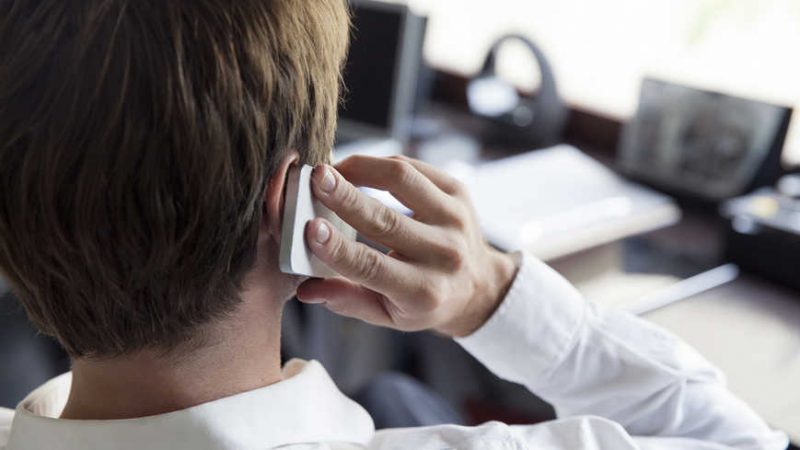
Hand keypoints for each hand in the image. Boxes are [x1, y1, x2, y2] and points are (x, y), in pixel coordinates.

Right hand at [295, 156, 517, 336]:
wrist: (477, 286)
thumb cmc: (424, 301)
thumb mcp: (388, 314)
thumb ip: (348, 300)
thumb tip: (306, 289)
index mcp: (423, 291)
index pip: (373, 267)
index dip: (339, 248)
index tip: (310, 228)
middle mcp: (444, 254)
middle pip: (386, 220)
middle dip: (346, 198)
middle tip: (315, 180)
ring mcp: (454, 219)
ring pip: (403, 181)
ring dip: (362, 169)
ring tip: (330, 170)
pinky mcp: (458, 192)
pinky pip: (414, 167)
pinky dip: (381, 164)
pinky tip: (356, 168)